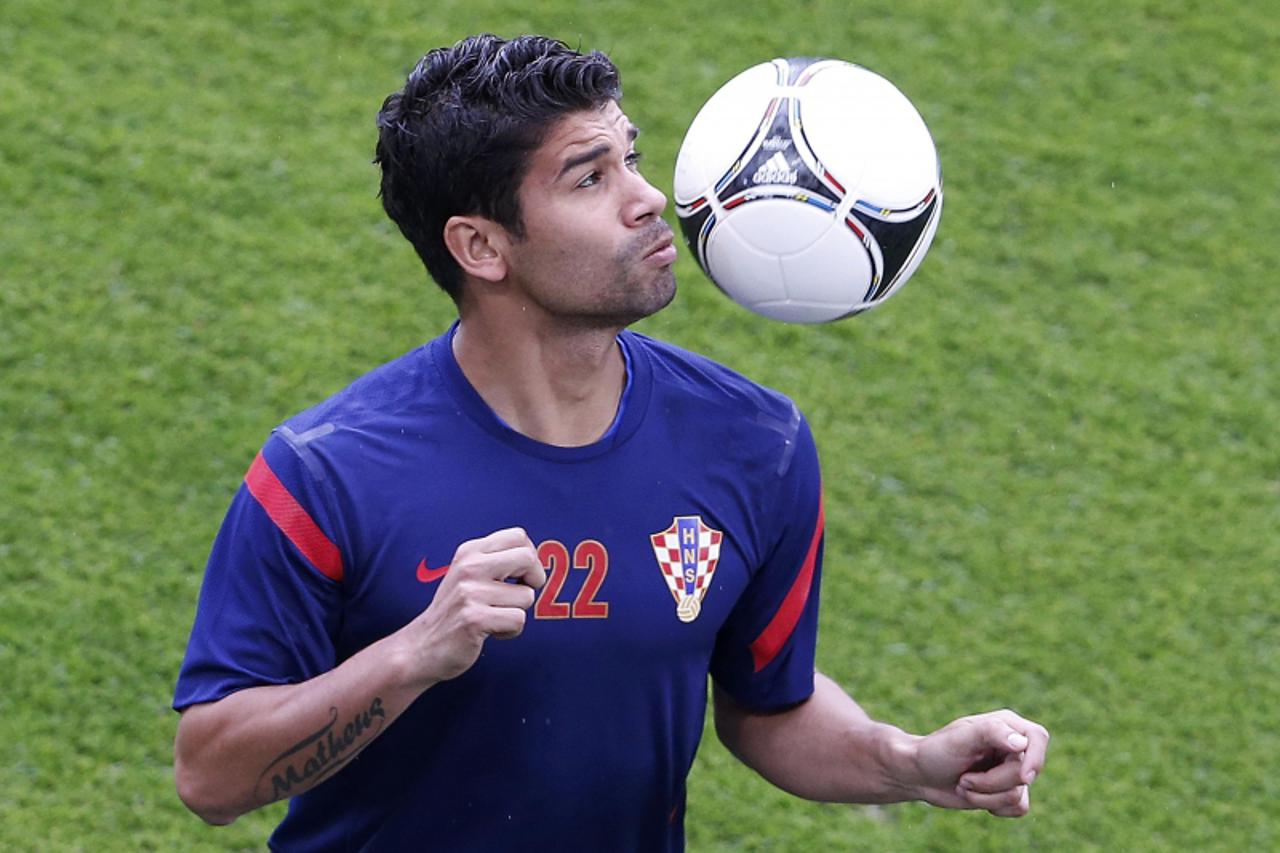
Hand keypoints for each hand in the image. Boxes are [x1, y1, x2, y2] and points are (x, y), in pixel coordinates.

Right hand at [399, 527, 545, 684]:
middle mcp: (469, 567)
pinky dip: (511, 631)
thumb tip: (535, 558)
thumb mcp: (469, 574)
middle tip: (520, 594)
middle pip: (528, 557)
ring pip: (527, 596)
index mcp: (470, 551)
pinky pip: (518, 620)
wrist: (422, 645)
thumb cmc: (455, 610)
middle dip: (535, 578)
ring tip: (495, 616)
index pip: (518, 536)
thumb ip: (496, 560)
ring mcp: (470, 592)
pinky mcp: (474, 619)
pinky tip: (491, 631)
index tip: (522, 575)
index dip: (530, 556)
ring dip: (517, 611)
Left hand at [911, 709, 1048, 816]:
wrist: (919, 775)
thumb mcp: (960, 738)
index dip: (1035, 758)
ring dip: (985, 797)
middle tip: (963, 778)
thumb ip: (991, 733)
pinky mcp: (1007, 791)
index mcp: (1006, 725)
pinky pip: (1019, 808)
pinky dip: (993, 807)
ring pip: (1018, 795)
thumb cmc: (937, 751)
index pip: (1037, 737)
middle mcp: (1013, 746)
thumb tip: (1021, 743)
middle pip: (1024, 774)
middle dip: (990, 783)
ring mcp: (1011, 769)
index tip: (1022, 776)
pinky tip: (974, 797)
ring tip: (963, 784)